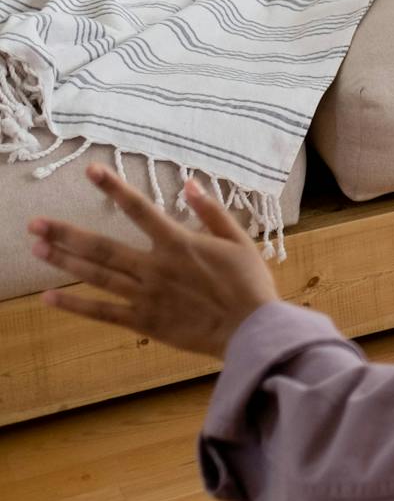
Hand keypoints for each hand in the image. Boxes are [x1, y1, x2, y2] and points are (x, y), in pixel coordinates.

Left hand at [28, 164, 279, 358]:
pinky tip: (48, 298)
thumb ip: (211, 212)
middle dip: (66, 233)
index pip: (140, 209)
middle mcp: (155, 267)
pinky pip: (102, 312)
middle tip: (34, 223)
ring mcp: (146, 295)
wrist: (251, 329)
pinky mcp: (143, 321)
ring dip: (64, 262)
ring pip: (97, 276)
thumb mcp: (238, 240)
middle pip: (102, 246)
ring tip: (36, 248)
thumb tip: (189, 184)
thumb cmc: (249, 283)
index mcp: (179, 243)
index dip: (115, 188)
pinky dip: (74, 306)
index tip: (90, 171)